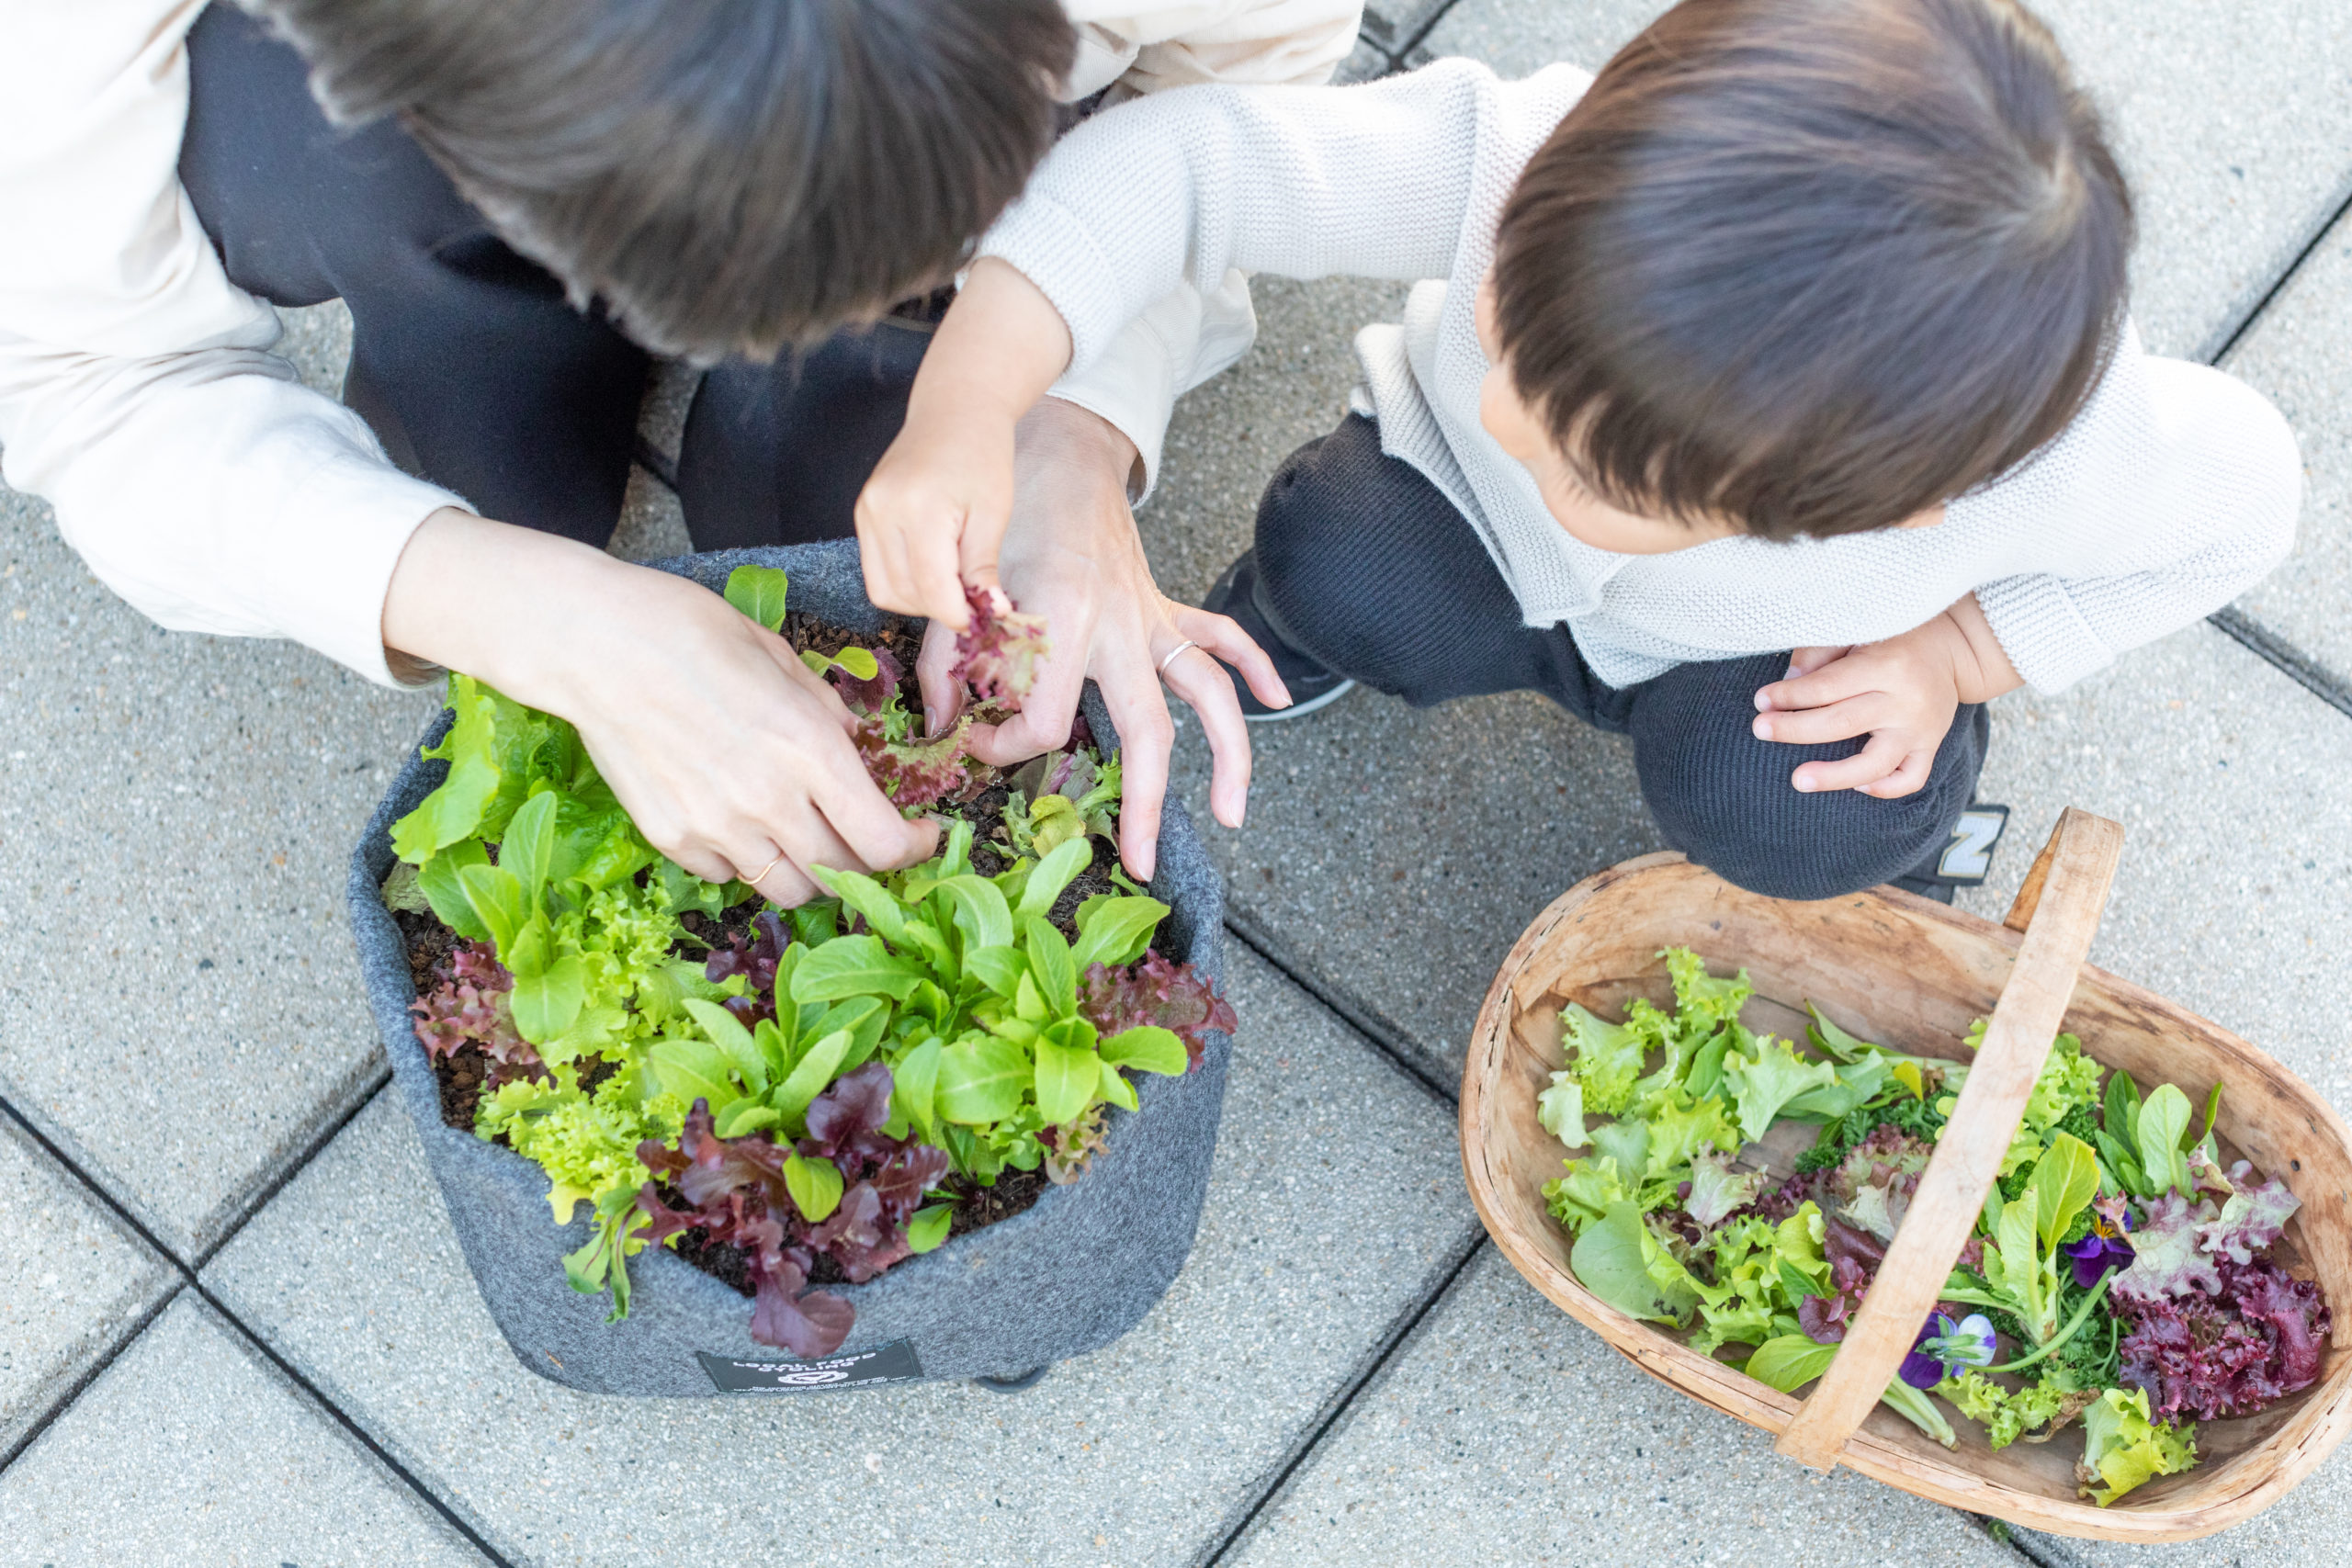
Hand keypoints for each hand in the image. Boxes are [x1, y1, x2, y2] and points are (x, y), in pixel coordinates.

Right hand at [382, 509, 937, 903]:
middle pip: (842, 875)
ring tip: (802, 834)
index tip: (921, 834)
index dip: (915, 848)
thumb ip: (825, 714)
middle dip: (866, 862)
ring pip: (788, 889)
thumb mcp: (780, 657)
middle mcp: (769, 801)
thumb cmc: (690, 631)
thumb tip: (853, 749)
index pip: (884, 843)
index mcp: (809, 749)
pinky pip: (729, 875)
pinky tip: (739, 821)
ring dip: (809, 871)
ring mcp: (716, 828)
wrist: (592, 643)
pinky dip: (747, 861)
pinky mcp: (672, 838)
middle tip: (863, 836)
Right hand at [855, 258, 1075, 629]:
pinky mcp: (862, 514)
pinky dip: (905, 582)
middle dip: (939, 608)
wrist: (953, 412)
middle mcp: (882, 512)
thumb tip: (991, 612)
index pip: (930, 586)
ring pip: (883, 589)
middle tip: (972, 601)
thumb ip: (983, 566)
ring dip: (920, 600)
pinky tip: (933, 569)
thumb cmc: (982, 455)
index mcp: (918, 508)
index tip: (981, 621)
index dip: (956, 614)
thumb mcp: (993, 512)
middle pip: (903, 592)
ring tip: (954, 583)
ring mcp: (865, 513)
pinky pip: (876, 569)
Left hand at [913, 399, 1288, 879]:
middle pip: (1147, 732)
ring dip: (1229, 755)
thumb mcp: (961, 586)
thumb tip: (943, 727)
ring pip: (1206, 695)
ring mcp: (1151, 618)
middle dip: (1145, 804)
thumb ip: (949, 659)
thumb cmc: (1006, 510)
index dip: (1007, 747)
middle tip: (1141, 860)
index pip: (1047, 721)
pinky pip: (1221, 637)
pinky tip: (1277, 701)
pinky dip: (1255, 666)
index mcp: (1065, 622)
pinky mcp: (1165, 605)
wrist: (1055, 447)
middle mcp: (1120, 627)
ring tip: (1231, 813)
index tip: (976, 745)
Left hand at [1750, 594, 2020, 797]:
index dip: (1791, 695)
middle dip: (1795, 729)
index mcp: (1887, 666)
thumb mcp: (1861, 631)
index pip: (1829, 686)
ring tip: (1797, 780)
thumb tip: (1788, 680)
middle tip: (1760, 730)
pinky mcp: (1931, 747)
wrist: (1953, 650)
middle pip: (1842, 724)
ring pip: (1875, 763)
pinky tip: (1855, 786)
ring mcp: (1921, 730)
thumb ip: (1822, 653)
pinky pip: (1911, 779)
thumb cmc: (1895, 638)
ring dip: (1833, 776)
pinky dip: (1884, 788)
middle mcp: (1906, 701)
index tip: (1761, 700)